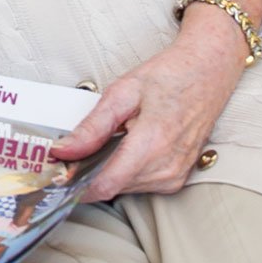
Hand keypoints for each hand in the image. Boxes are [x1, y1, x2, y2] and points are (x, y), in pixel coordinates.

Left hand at [51, 9, 246, 201]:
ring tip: (98, 142)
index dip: (74, 183)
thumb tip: (63, 150)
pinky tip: (121, 147)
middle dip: (86, 173)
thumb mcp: (121, 93)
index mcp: (152, 146)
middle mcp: (166, 168)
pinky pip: (139, 184)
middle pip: (111, 187)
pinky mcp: (178, 178)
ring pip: (123, 188)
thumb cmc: (167, 77)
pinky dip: (123, 170)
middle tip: (68, 151)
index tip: (54, 173)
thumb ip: (91, 127)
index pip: (104, 186)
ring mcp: (175, 176)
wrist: (208, 74)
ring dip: (105, 171)